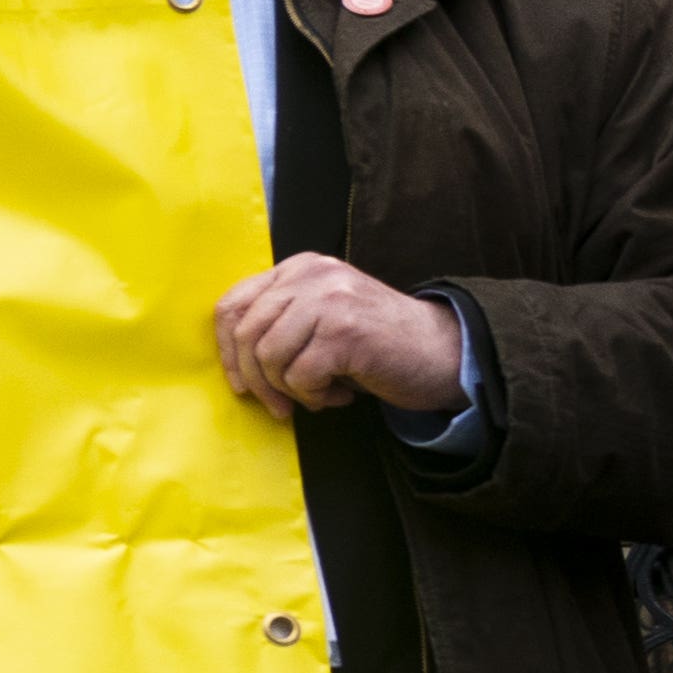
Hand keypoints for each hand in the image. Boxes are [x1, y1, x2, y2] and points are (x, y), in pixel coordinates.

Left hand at [217, 255, 469, 417]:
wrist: (444, 351)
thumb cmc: (375, 343)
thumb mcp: (320, 317)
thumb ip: (279, 322)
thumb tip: (231, 364)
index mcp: (299, 267)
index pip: (233, 304)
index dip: (227, 351)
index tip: (239, 383)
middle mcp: (312, 275)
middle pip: (246, 333)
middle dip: (256, 380)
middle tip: (278, 406)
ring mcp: (330, 300)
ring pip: (269, 357)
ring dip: (289, 390)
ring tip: (319, 394)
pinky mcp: (346, 331)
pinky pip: (300, 376)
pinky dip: (315, 397)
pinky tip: (340, 396)